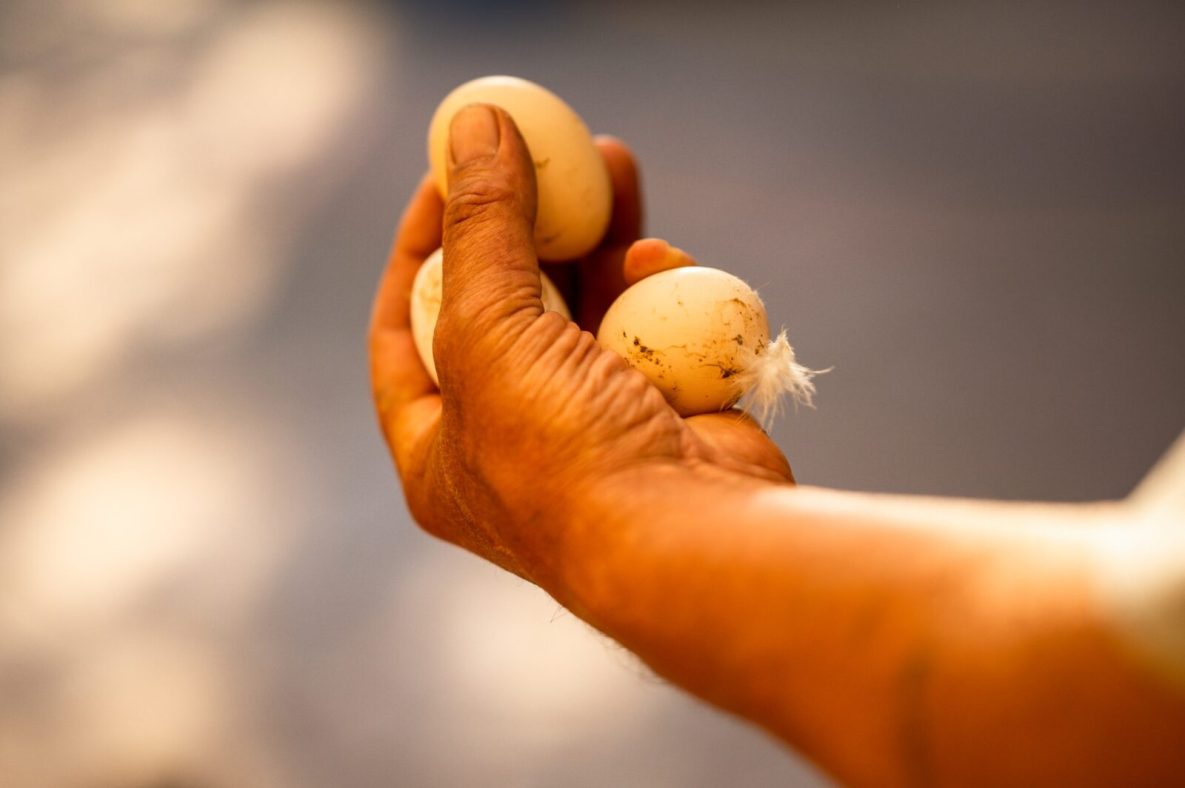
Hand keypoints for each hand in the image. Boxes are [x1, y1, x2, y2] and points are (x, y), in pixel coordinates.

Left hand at [369, 104, 791, 585]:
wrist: (687, 538)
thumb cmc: (561, 456)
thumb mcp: (488, 332)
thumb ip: (482, 227)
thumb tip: (473, 125)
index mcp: (439, 449)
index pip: (402, 332)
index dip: (417, 248)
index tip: (443, 174)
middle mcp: (512, 441)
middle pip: (504, 308)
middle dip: (525, 225)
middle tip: (540, 154)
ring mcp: (593, 428)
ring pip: (587, 309)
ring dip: (600, 237)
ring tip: (614, 163)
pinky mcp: (664, 412)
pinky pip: (651, 330)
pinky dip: (656, 289)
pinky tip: (663, 258)